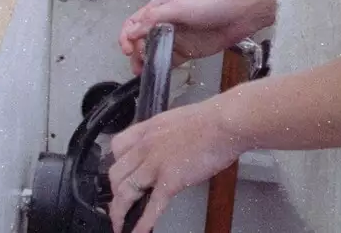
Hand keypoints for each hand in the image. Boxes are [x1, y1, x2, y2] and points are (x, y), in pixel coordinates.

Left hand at [107, 98, 241, 232]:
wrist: (226, 123)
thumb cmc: (212, 119)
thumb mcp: (178, 120)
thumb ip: (166, 135)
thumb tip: (169, 148)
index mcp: (149, 129)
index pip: (117, 147)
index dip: (116, 163)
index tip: (119, 174)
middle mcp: (146, 146)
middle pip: (115, 173)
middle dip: (114, 191)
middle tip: (119, 202)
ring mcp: (156, 165)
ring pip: (125, 192)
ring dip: (119, 211)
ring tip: (119, 223)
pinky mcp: (170, 181)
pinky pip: (151, 206)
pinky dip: (142, 223)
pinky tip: (137, 232)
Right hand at [120, 0, 246, 74]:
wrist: (238, 14)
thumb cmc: (211, 3)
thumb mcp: (178, 7)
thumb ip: (154, 18)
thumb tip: (132, 31)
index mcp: (160, 8)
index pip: (134, 22)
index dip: (127, 36)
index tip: (128, 49)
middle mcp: (165, 22)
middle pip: (140, 39)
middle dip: (134, 52)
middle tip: (137, 63)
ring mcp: (176, 37)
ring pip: (152, 51)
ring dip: (145, 61)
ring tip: (143, 71)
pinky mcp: (186, 50)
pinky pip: (169, 60)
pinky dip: (161, 66)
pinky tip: (159, 71)